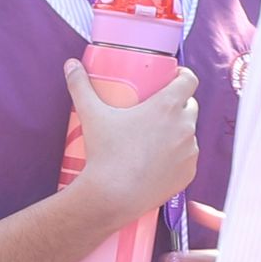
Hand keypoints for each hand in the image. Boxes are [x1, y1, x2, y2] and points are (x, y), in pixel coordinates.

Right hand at [69, 61, 200, 223]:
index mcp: (168, 106)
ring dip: (178, 131)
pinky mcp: (189, 173)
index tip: (172, 78)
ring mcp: (189, 151)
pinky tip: (161, 159)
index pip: (189, 80)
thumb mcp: (92, 115)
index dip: (183, 76)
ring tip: (156, 137)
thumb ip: (80, 87)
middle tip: (157, 110)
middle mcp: (185, 126)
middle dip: (178, 105)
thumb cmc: (105, 154)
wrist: (113, 196)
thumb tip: (71, 65)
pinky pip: (188, 158)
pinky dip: (178, 156)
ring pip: (189, 133)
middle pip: (190, 105)